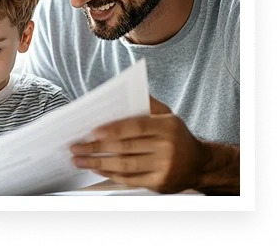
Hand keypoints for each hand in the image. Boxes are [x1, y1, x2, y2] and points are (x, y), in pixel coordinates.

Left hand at [69, 96, 205, 193]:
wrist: (200, 164)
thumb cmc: (177, 136)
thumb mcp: (168, 115)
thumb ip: (148, 104)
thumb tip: (127, 92)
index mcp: (167, 127)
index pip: (136, 127)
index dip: (114, 129)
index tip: (93, 131)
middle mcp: (167, 148)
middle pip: (126, 148)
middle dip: (96, 148)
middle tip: (76, 146)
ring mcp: (163, 168)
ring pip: (125, 165)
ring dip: (98, 163)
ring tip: (80, 159)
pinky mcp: (159, 184)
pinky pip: (130, 179)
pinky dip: (110, 174)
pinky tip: (97, 168)